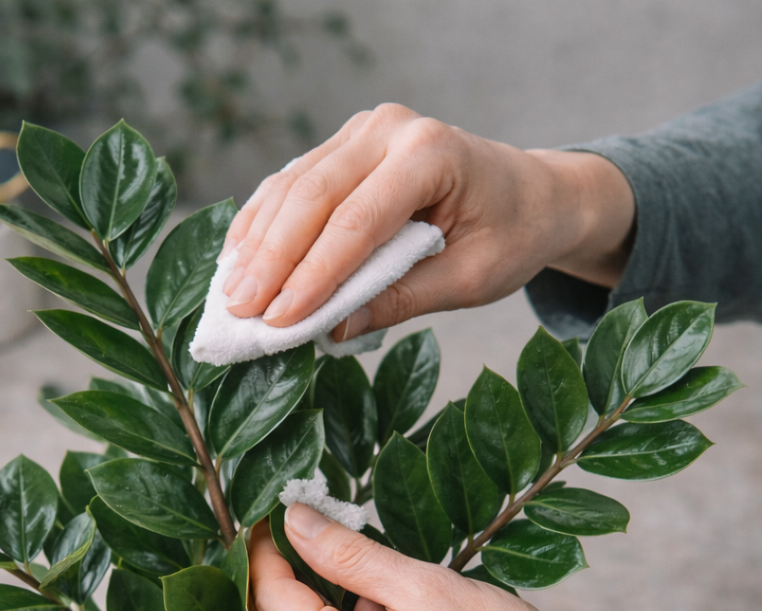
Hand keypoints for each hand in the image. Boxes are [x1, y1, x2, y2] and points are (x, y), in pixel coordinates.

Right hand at [221, 104, 634, 339]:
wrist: (532, 195)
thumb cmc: (510, 235)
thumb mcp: (469, 279)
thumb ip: (401, 298)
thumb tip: (331, 328)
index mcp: (431, 154)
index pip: (356, 222)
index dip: (313, 277)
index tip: (278, 322)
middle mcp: (390, 130)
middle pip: (312, 197)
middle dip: (272, 260)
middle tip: (239, 311)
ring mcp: (364, 132)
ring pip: (293, 187)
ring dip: (258, 243)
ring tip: (229, 294)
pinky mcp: (346, 145)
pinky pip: (293, 183)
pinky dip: (264, 223)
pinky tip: (239, 258)